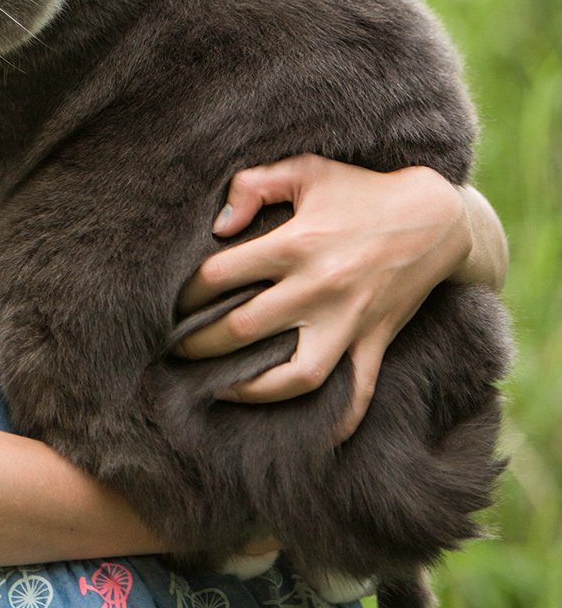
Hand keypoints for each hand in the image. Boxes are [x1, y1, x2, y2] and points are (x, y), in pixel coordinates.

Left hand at [176, 154, 472, 440]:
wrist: (437, 217)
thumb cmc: (360, 189)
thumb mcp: (305, 169)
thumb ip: (253, 185)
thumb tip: (219, 226)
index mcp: (297, 243)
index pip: (220, 276)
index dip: (186, 292)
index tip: (170, 302)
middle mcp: (320, 288)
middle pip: (243, 328)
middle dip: (199, 343)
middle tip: (175, 348)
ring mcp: (350, 321)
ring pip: (295, 375)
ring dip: (250, 390)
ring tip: (217, 389)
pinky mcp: (374, 341)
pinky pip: (357, 393)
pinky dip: (336, 421)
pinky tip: (310, 438)